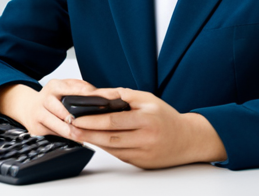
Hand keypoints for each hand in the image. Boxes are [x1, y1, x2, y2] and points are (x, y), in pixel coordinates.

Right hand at [0, 79, 96, 137]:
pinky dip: (64, 137)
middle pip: (61, 110)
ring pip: (56, 125)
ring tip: (82, 135)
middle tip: (88, 123)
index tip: (98, 98)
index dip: (85, 94)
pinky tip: (74, 139)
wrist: (28, 108)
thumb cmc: (51, 98)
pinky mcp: (36, 129)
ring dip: (70, 131)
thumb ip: (79, 87)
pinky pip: (53, 134)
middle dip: (74, 118)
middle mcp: (44, 99)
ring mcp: (39, 114)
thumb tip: (96, 93)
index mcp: (53, 86)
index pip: (71, 88)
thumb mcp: (63, 87)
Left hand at [67, 87, 226, 168]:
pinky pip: (119, 155)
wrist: (188, 139)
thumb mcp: (146, 98)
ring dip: (93, 141)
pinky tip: (95, 140)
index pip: (113, 121)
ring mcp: (143, 153)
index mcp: (146, 118)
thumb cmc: (165, 116)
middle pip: (109, 137)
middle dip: (86, 133)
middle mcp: (145, 137)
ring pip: (112, 149)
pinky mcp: (142, 163)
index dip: (92, 120)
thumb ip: (120, 95)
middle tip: (70, 127)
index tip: (76, 117)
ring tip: (77, 134)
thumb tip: (96, 95)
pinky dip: (105, 148)